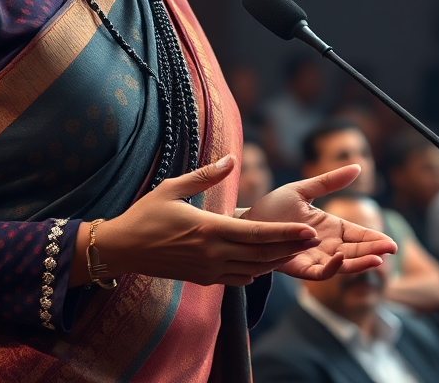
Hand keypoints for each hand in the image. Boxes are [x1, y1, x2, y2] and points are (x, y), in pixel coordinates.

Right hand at [91, 155, 321, 287]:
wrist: (124, 248)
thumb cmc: (146, 214)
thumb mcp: (173, 187)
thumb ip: (206, 176)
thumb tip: (232, 159)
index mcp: (209, 229)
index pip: (257, 233)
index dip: (286, 233)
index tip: (309, 229)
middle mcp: (213, 254)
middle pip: (262, 253)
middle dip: (290, 246)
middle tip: (314, 238)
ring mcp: (209, 270)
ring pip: (253, 269)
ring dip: (276, 260)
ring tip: (296, 250)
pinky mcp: (204, 279)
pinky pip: (238, 278)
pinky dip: (255, 271)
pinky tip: (264, 264)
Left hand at [240, 164, 396, 280]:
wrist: (245, 222)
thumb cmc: (273, 207)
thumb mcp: (302, 189)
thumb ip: (329, 181)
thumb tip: (358, 166)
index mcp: (330, 227)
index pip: (358, 234)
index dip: (374, 239)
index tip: (392, 243)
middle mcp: (326, 245)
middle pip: (355, 251)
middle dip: (374, 252)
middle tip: (391, 250)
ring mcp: (314, 257)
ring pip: (343, 265)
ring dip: (359, 263)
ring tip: (377, 260)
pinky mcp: (299, 268)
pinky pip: (319, 272)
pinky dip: (332, 268)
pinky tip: (341, 257)